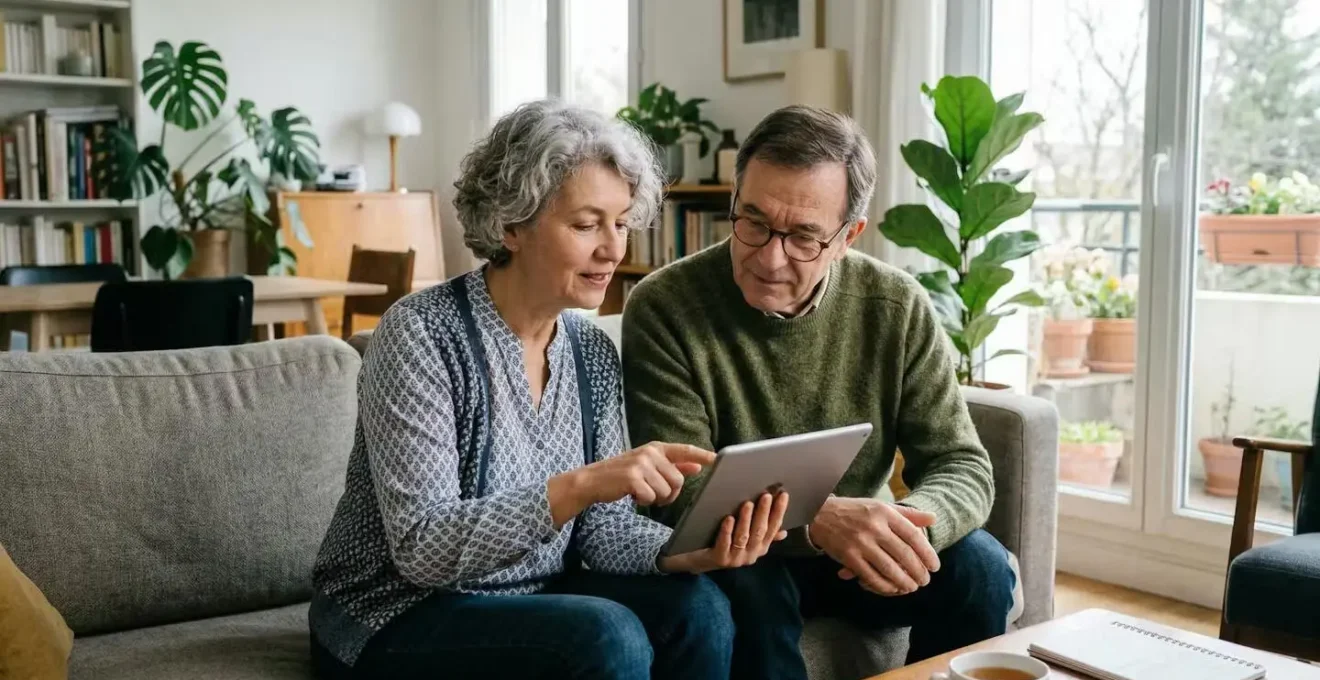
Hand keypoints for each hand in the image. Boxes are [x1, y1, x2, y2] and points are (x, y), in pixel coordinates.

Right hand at [547, 442, 714, 525]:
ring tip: (641, 493)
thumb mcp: (647, 466)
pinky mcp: (633, 478)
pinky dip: (644, 502)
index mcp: (656, 448)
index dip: (702, 455)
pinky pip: (652, 498)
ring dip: (656, 499)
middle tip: (653, 494)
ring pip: (666, 491)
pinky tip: (633, 496)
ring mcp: (641, 464)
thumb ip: (673, 465)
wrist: (592, 481)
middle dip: (669, 494)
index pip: (685, 450)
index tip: (718, 459)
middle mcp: (650, 453)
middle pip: (678, 480)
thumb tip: (698, 466)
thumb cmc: (622, 475)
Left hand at [658, 492, 789, 573]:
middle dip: (764, 513)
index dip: (779, 512)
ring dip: (746, 520)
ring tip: (747, 504)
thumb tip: (784, 531)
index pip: (773, 528)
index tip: (783, 495)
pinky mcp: (720, 559)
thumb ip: (763, 534)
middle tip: (765, 495)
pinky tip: (728, 518)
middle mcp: (751, 555)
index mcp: (760, 548)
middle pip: (759, 531)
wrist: (700, 560)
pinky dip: (727, 531)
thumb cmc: (725, 543)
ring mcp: (736, 558)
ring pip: (743, 537)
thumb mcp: (746, 539)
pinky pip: (725, 543)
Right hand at [807, 497, 939, 595]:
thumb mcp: (881, 506)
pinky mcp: (848, 556)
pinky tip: (892, 589)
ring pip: (889, 568)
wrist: (819, 513)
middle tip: (925, 581)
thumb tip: (934, 518)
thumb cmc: (855, 511)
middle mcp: (874, 527)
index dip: (927, 553)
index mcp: (884, 513)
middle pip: (904, 554)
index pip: (913, 535)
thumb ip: (908, 514)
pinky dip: (884, 586)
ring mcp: (860, 542)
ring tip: (911, 587)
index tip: (935, 566)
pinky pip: (871, 576)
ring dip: (904, 582)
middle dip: (918, 571)